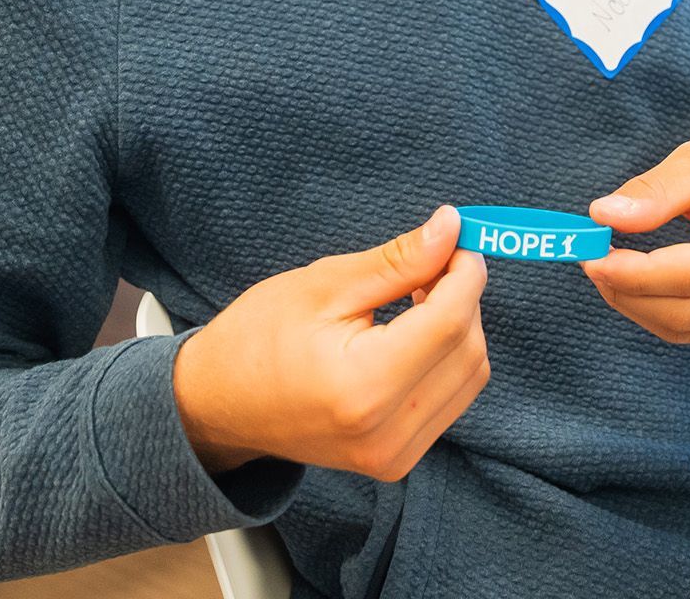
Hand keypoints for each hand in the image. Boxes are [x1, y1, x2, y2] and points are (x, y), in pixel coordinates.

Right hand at [173, 205, 489, 477]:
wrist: (219, 404)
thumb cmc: (259, 336)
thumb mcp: (324, 283)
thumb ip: (397, 260)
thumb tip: (451, 228)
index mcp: (362, 386)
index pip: (450, 322)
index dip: (466, 272)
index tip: (459, 237)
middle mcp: (385, 433)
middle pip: (468, 350)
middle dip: (464, 296)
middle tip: (434, 258)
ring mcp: (392, 456)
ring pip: (469, 376)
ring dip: (460, 326)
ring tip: (419, 293)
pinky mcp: (395, 460)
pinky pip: (452, 400)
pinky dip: (448, 357)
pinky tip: (414, 330)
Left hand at [583, 119, 689, 349]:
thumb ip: (653, 192)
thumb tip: (603, 217)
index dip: (636, 273)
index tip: (591, 256)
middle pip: (687, 312)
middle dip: (628, 291)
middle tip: (590, 259)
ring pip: (687, 329)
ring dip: (637, 304)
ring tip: (609, 264)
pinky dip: (658, 311)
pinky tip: (641, 280)